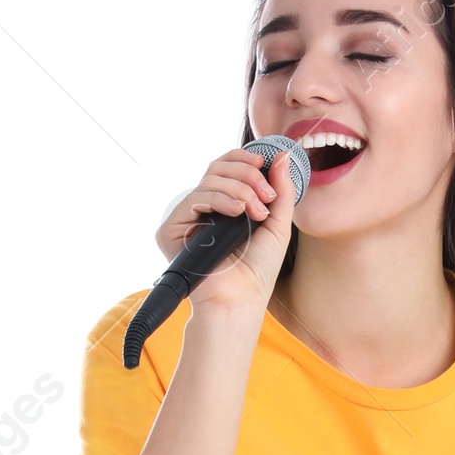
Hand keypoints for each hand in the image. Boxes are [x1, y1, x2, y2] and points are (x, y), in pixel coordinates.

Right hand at [157, 145, 297, 324]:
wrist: (241, 299)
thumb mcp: (277, 224)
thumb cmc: (257, 270)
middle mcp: (202, 209)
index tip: (264, 164)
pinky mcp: (172, 230)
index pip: (226, 168)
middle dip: (247, 175)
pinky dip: (219, 200)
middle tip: (265, 196)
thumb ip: (281, 191)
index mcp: (223, 205)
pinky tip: (237, 213)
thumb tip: (281, 156)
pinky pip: (194, 199)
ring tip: (256, 212)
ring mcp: (186, 218)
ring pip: (208, 181)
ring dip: (239, 190)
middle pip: (217, 168)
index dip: (243, 159)